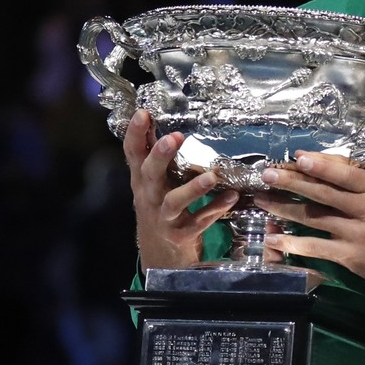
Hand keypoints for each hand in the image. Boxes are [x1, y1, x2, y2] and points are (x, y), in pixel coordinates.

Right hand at [124, 108, 238, 269]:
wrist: (161, 252)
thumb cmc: (160, 206)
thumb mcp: (154, 182)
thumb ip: (155, 155)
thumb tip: (153, 118)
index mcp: (142, 180)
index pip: (133, 154)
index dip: (135, 134)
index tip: (144, 113)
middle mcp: (149, 197)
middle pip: (150, 175)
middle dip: (160, 156)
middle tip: (173, 137)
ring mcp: (164, 217)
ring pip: (174, 202)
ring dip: (192, 189)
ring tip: (211, 177)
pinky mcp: (182, 233)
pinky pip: (200, 220)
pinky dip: (215, 209)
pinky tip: (231, 197)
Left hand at [253, 154, 364, 296]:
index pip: (346, 173)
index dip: (321, 165)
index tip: (297, 157)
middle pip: (322, 192)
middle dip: (291, 182)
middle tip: (266, 174)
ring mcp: (355, 234)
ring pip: (313, 217)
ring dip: (284, 209)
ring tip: (261, 201)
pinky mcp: (350, 257)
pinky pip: (317, 248)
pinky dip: (294, 244)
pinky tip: (275, 239)